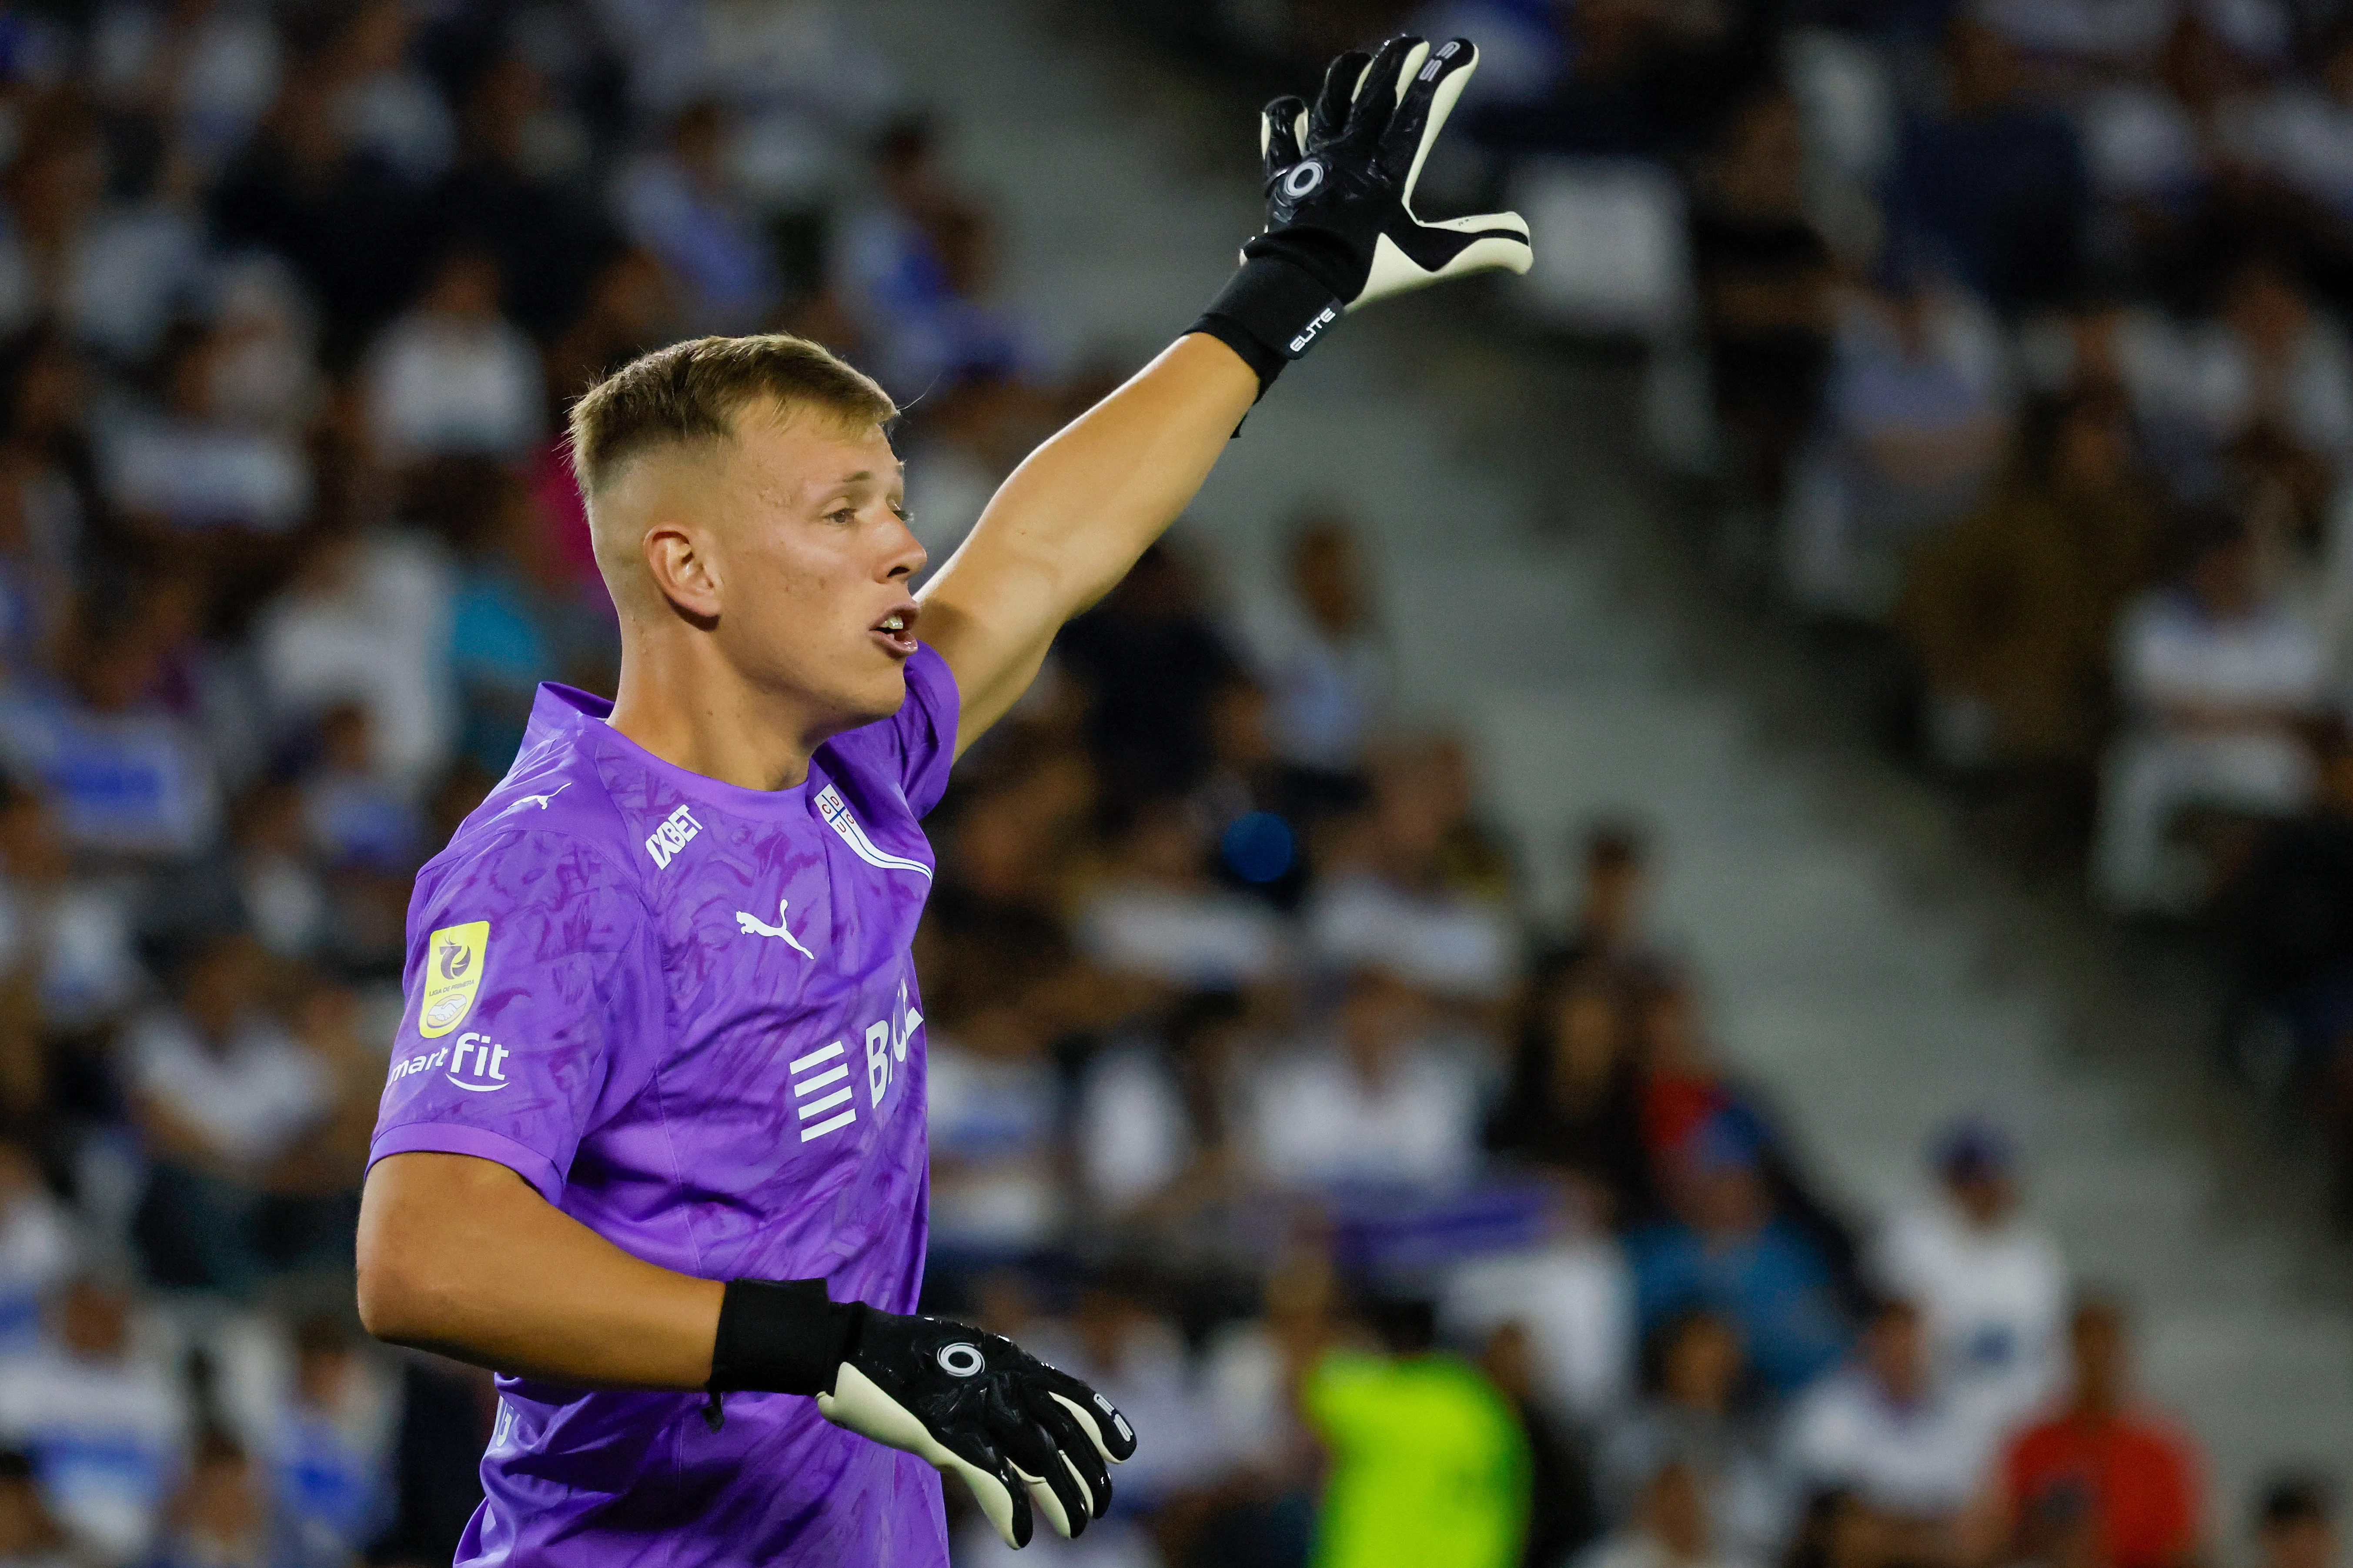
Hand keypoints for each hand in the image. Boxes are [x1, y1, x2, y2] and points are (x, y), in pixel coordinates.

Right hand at [817, 1308, 1135, 1548]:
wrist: (850, 1347)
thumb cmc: (903, 1357)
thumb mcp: (962, 1364)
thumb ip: (993, 1389)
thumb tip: (1016, 1429)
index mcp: (1008, 1362)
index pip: (1071, 1393)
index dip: (1102, 1422)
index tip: (1124, 1453)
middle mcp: (1000, 1381)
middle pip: (1062, 1434)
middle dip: (1085, 1473)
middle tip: (1095, 1508)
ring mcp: (974, 1407)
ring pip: (1037, 1458)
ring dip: (1061, 1496)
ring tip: (1076, 1528)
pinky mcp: (944, 1433)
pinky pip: (991, 1477)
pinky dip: (1011, 1510)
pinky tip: (1020, 1535)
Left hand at [1257, 35, 1532, 318]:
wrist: (1299, 285)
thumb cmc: (1368, 273)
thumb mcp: (1433, 261)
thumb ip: (1482, 247)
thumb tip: (1527, 253)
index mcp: (1390, 170)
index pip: (1423, 108)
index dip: (1444, 75)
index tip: (1464, 48)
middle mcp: (1351, 155)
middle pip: (1376, 94)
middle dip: (1397, 62)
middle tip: (1412, 42)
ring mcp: (1313, 162)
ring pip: (1330, 102)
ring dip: (1347, 76)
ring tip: (1360, 59)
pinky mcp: (1283, 178)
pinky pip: (1280, 137)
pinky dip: (1285, 118)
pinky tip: (1293, 107)